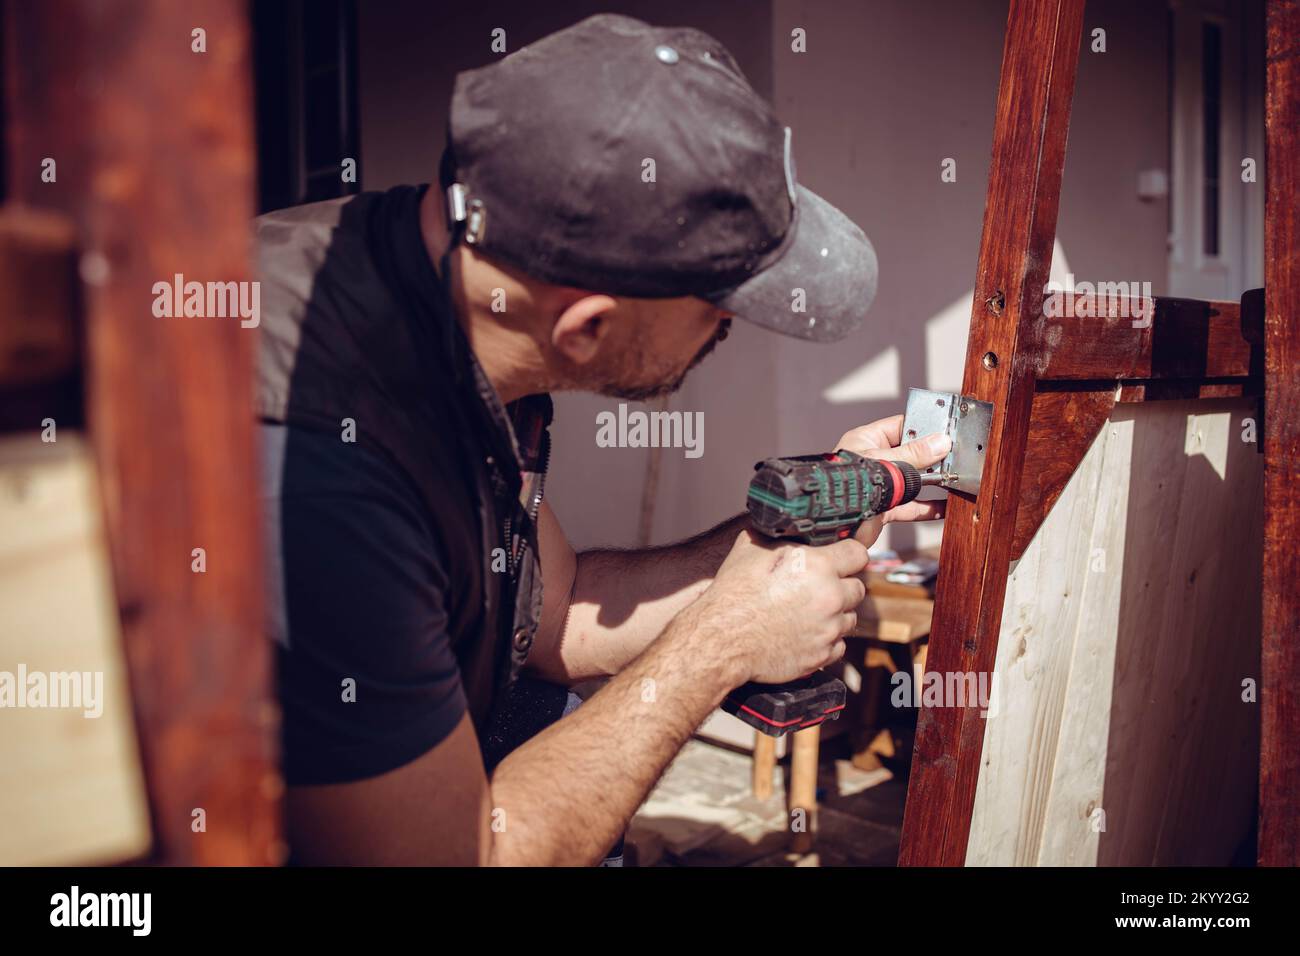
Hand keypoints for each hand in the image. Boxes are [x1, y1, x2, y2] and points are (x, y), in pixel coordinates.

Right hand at [694, 529, 868, 683]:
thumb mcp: (752, 549)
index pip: (859, 553)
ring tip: (807, 612)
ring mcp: (828, 629)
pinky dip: (826, 639)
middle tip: (817, 588)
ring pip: (850, 617)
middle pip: (858, 587)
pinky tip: (805, 633)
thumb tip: (787, 523)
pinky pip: (839, 645)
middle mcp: (830, 597)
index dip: (849, 554)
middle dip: (841, 585)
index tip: (842, 558)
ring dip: (835, 614)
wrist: (720, 639)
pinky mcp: (822, 655)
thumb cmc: (733, 594)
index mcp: (819, 566)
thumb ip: (780, 535)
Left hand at [834, 414, 950, 547]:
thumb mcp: (884, 462)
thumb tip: (941, 442)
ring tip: (955, 479)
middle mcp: (874, 460)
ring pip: (913, 480)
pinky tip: (945, 506)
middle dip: (932, 456)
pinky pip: (911, 506)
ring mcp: (881, 485)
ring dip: (934, 481)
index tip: (946, 430)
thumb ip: (913, 455)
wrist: (833, 521)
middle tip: (955, 456)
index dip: (924, 427)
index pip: (901, 426)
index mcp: (867, 440)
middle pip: (911, 454)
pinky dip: (928, 507)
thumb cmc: (846, 484)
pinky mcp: (885, 507)